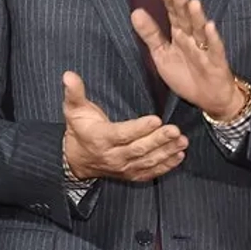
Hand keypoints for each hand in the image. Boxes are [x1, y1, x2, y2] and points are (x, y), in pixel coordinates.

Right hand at [61, 71, 186, 182]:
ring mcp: (123, 167)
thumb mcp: (73, 110)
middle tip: (175, 130)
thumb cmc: (79, 131)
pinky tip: (178, 156)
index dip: (139, 128)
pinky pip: (149, 172)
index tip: (155, 120)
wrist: (75, 160)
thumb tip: (68, 75)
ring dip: (166, 152)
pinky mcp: (131, 174)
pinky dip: (165, 166)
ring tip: (182, 141)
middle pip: (139, 148)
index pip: (122, 134)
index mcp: (101, 138)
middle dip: (159, 140)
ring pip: (147, 161)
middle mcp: (113, 155)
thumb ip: (74, 92)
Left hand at [130, 0, 243, 120]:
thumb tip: (135, 12)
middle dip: (182, 5)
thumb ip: (150, 34)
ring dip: (197, 17)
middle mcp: (192, 38)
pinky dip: (213, 38)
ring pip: (200, 30)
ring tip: (193, 3)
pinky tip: (210, 27)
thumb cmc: (186, 74)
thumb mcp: (162, 55)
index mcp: (179, 35)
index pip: (173, 15)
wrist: (209, 98)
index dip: (169, 3)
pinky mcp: (216, 61)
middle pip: (186, 19)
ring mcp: (205, 48)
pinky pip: (215, 49)